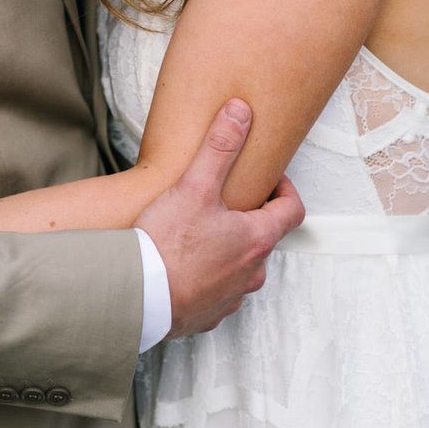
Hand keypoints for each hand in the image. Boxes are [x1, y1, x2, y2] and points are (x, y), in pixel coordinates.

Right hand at [135, 99, 304, 338]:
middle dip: (248, 218)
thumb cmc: (167, 244)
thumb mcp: (195, 186)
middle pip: (263, 238)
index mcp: (256, 240)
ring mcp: (231, 298)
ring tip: (199, 232)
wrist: (136, 298)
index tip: (268, 179)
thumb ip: (220, 147)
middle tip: (225, 201)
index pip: (292, 211)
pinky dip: (206, 277)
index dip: (284, 190)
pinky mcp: (207, 315)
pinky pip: (216, 292)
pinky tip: (182, 264)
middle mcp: (251, 273)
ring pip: (239, 267)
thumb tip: (241, 112)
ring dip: (227, 250)